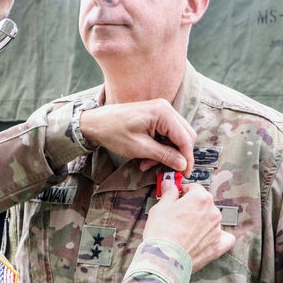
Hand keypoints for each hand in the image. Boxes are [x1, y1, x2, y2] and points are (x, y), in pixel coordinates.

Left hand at [78, 99, 195, 171]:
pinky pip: (166, 135)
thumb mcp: (140, 148)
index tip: (184, 174)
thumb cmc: (113, 132)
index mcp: (163, 113)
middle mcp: (165, 109)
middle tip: (166, 170)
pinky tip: (147, 157)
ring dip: (166, 153)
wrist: (95, 123)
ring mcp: (161, 111)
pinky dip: (160, 148)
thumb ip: (164, 155)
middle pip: (184, 136)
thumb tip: (182, 164)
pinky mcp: (156, 117)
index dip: (187, 158)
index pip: (185, 139)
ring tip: (148, 164)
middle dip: (176, 155)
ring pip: (176, 137)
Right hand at [144, 180, 234, 272]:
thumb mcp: (160, 208)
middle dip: (193, 207)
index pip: (194, 188)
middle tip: (178, 216)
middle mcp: (213, 212)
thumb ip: (169, 194)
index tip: (177, 197)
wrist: (165, 259)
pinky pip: (226, 239)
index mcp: (201, 198)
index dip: (184, 192)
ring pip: (212, 220)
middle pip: (204, 204)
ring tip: (186, 231)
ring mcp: (217, 230)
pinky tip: (209, 238)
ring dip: (202, 222)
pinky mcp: (217, 247)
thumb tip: (170, 184)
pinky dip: (219, 237)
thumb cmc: (161, 232)